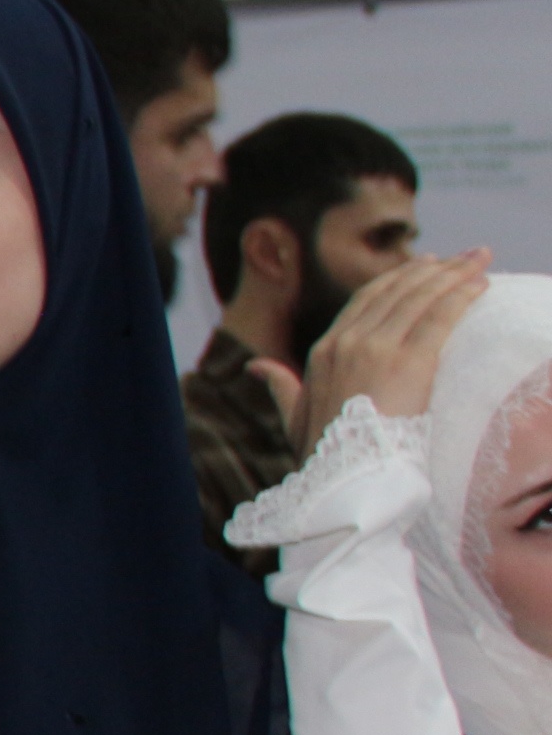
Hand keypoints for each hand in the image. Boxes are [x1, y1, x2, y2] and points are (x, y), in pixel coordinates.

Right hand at [254, 248, 489, 448]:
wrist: (342, 478)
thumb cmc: (320, 456)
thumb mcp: (293, 416)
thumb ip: (279, 385)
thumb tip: (254, 366)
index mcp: (323, 351)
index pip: (367, 300)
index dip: (398, 279)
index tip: (425, 265)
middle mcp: (348, 342)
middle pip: (397, 292)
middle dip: (434, 269)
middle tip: (464, 256)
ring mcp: (377, 349)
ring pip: (420, 298)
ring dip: (454, 275)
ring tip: (479, 260)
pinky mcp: (408, 362)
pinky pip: (440, 318)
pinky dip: (462, 297)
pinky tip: (481, 285)